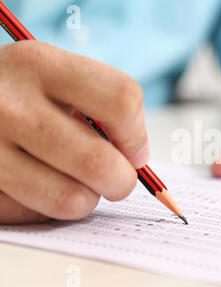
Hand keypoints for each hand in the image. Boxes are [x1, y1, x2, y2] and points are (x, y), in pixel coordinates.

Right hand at [0, 41, 148, 223]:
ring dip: (85, 198)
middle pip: (99, 163)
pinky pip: (37, 216)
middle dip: (121, 180)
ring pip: (72, 200)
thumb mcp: (50, 76)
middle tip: (115, 178)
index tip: (133, 150)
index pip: (121, 101)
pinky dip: (47, 207)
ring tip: (72, 179)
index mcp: (39, 65)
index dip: (136, 134)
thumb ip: (99, 105)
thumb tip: (137, 158)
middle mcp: (8, 105)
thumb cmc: (16, 93)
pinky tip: (35, 184)